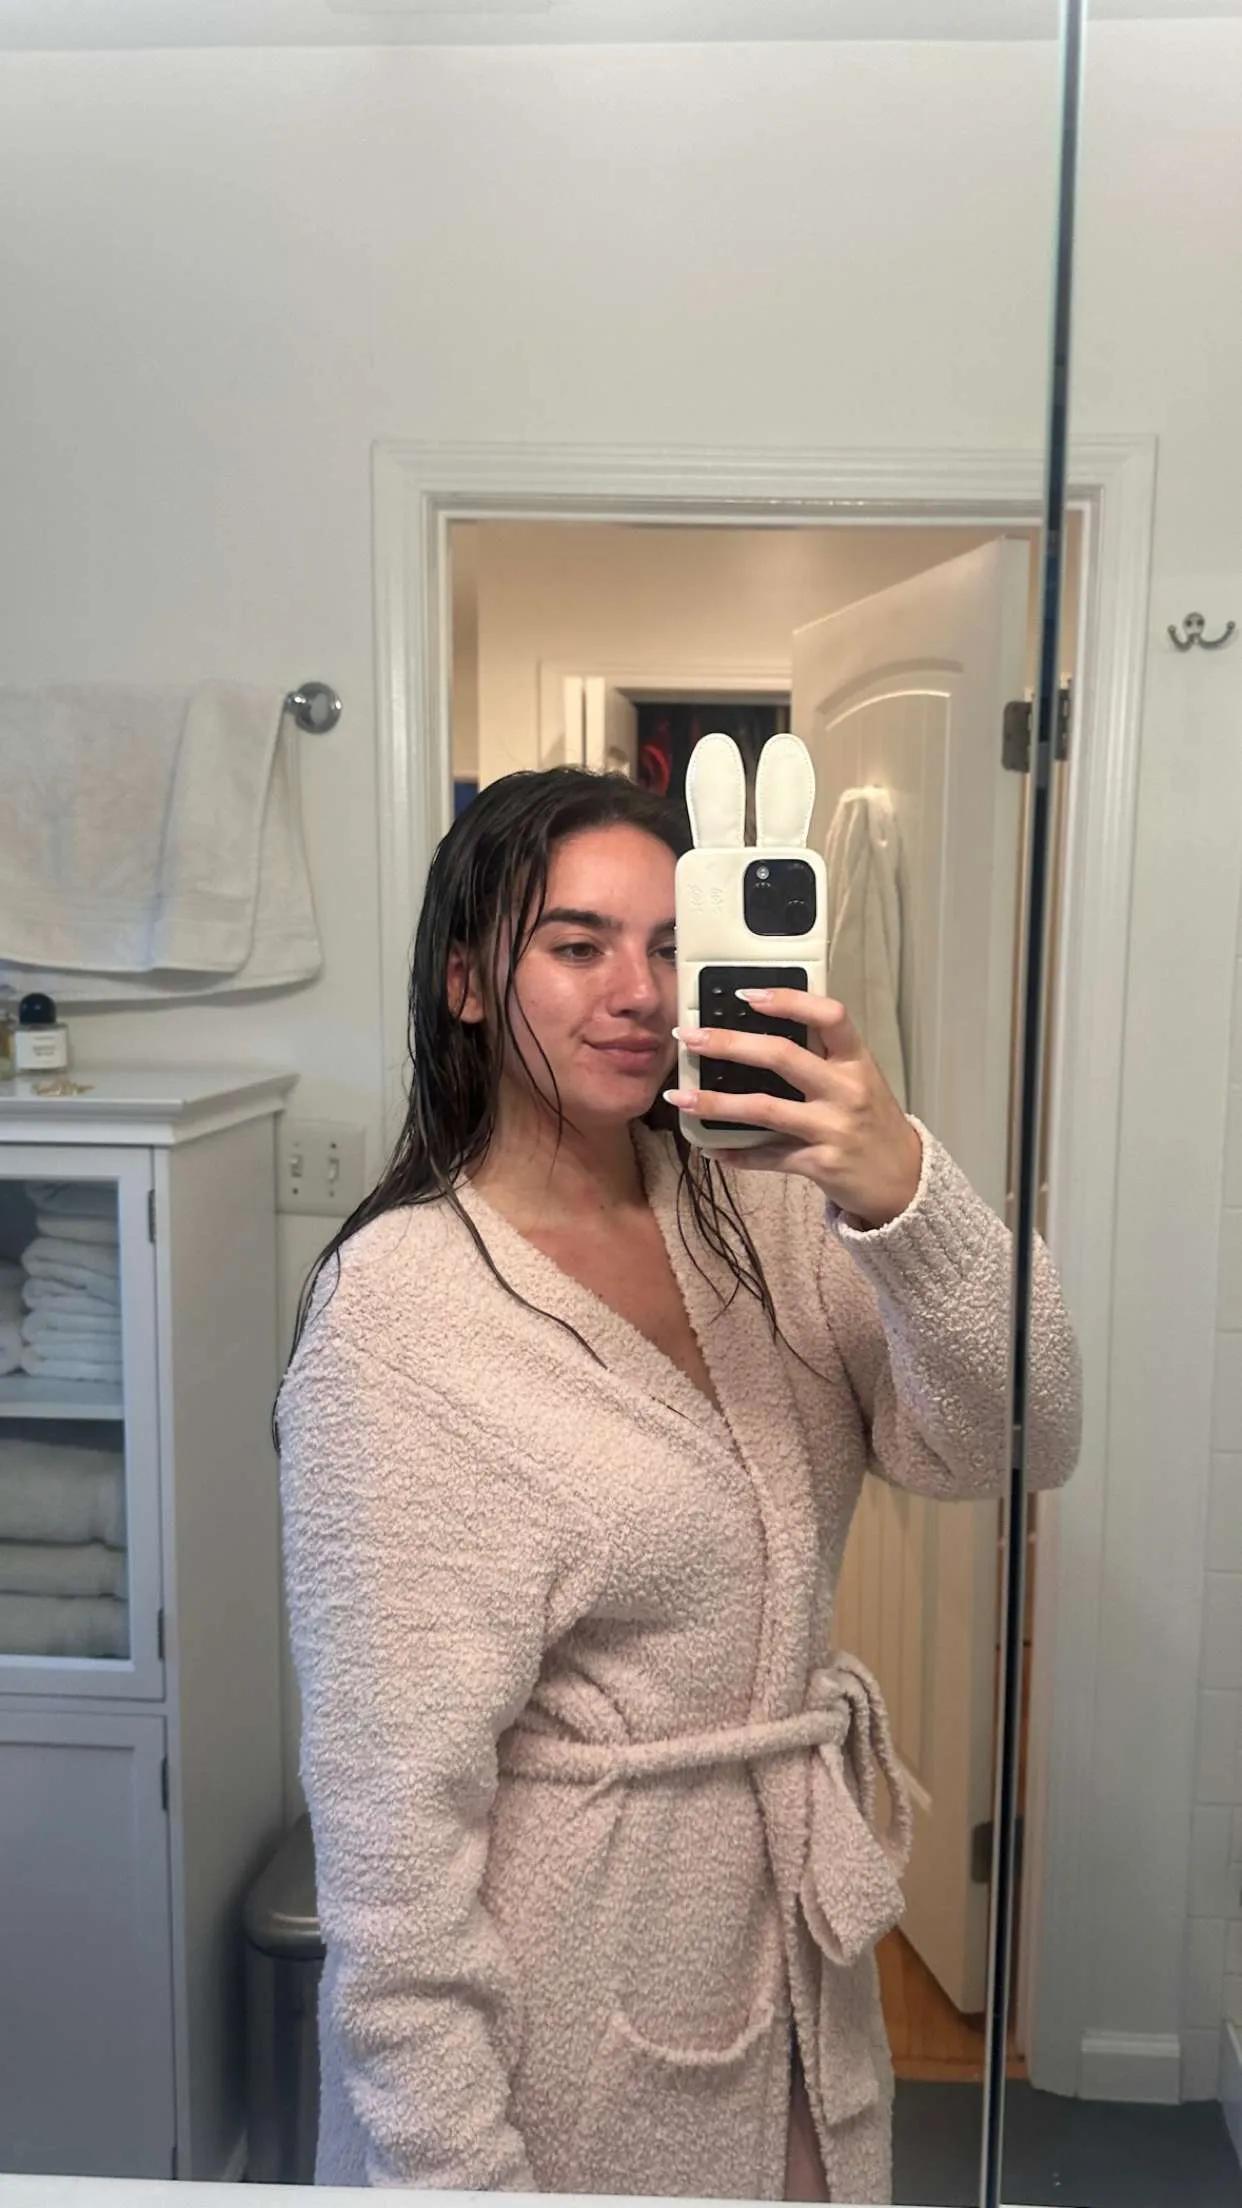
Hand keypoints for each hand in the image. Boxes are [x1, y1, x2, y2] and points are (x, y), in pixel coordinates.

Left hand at [665, 988, 922, 1229]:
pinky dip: (736, 1154)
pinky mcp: (821, 1164)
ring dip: (716, 1102)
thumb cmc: (873, 1122)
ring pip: (764, 1109)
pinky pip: (768, 1157)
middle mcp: (847, 1090)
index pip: (828, 1016)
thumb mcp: (860, 1080)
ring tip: (680, 1097)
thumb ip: (822, 1056)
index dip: (787, 1000)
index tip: (746, 994)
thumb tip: (760, 1031)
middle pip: (782, 1056)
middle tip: (689, 1038)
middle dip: (729, 1043)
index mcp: (856, 1061)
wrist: (905, 1181)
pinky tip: (710, 1148)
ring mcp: (833, 1129)